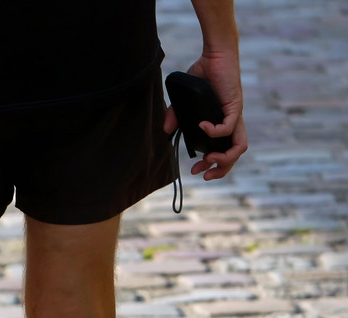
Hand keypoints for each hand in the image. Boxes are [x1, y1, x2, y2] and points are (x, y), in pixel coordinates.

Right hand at [163, 52, 247, 179]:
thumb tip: (166, 130)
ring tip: (209, 159)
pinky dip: (214, 132)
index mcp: (222, 122)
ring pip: (239, 146)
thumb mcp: (185, 99)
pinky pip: (228, 127)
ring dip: (224, 157)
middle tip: (204, 175)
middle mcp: (232, 122)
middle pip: (234, 154)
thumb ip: (176, 115)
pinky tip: (201, 127)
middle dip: (221, 169)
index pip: (225, 150)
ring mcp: (236, 115)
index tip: (196, 170)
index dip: (214, 165)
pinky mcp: (235, 106)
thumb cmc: (203, 73)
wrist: (215, 55)